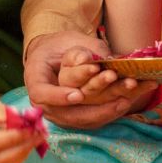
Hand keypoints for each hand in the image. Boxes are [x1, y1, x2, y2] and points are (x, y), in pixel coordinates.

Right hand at [22, 30, 141, 128]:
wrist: (56, 57)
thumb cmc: (60, 46)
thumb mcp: (67, 41)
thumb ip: (80, 51)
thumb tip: (90, 61)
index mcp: (35, 81)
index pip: (42, 94)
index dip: (58, 97)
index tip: (77, 95)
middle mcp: (45, 103)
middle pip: (66, 114)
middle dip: (94, 109)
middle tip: (117, 99)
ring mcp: (60, 114)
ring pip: (82, 120)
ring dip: (106, 112)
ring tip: (125, 101)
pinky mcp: (75, 118)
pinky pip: (91, 121)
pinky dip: (109, 113)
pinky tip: (125, 103)